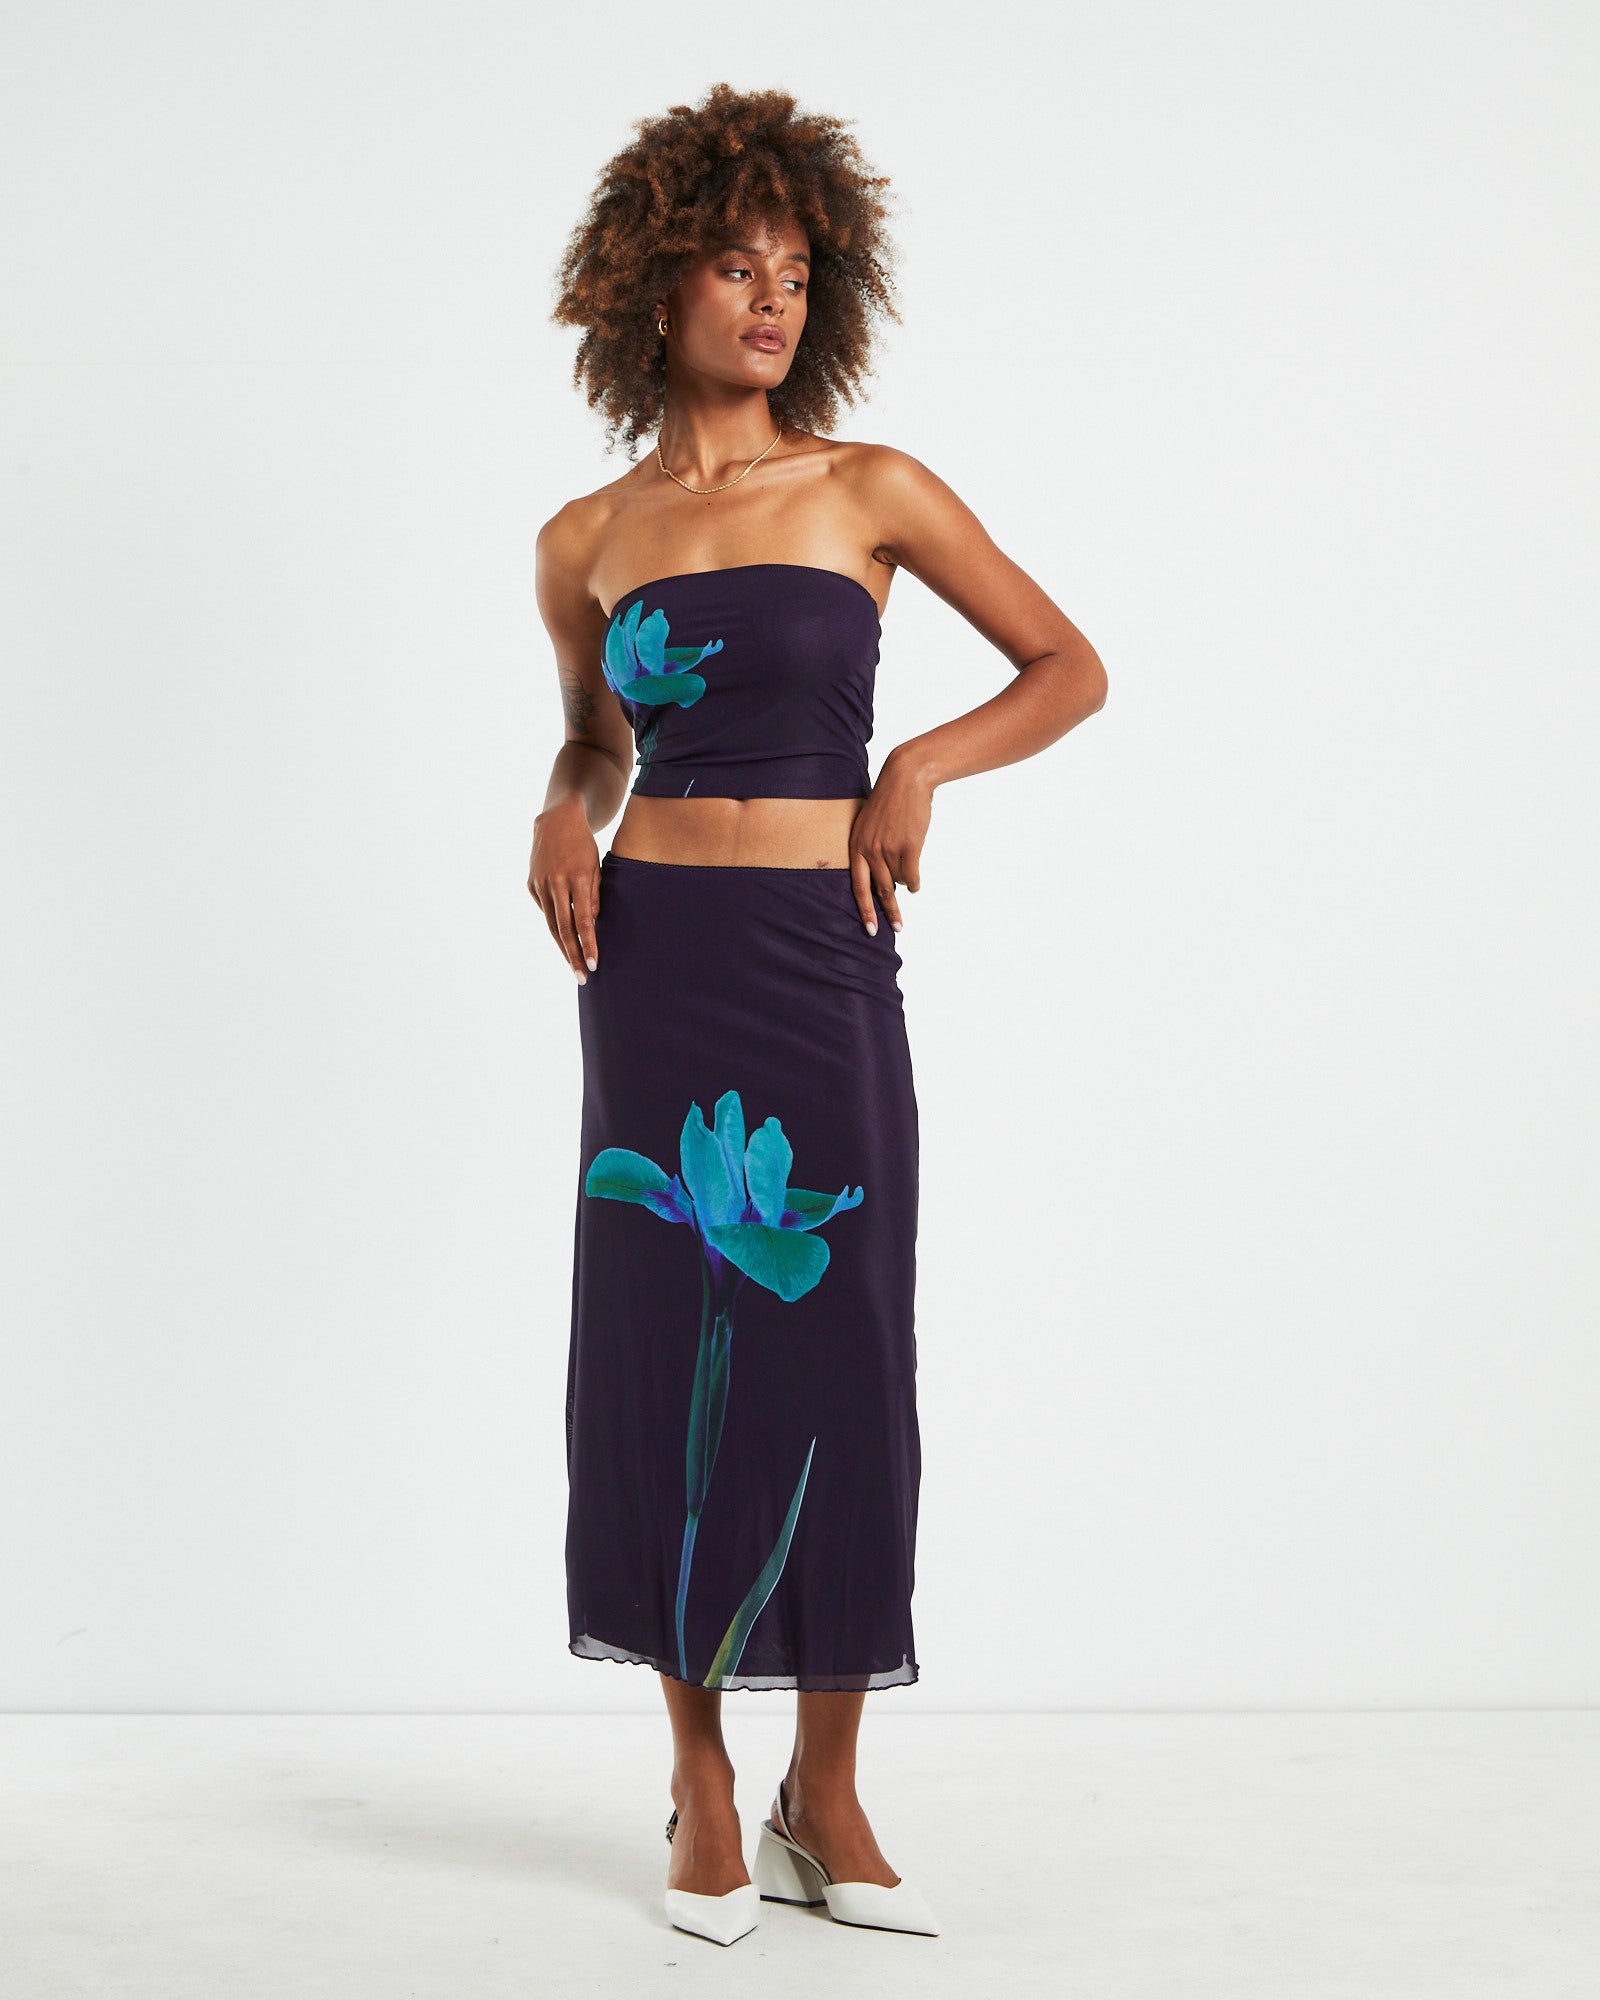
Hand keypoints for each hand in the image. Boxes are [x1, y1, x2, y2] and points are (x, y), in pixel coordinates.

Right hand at [529, 796, 600, 982]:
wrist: (556, 820)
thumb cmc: (584, 845)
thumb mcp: (596, 866)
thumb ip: (594, 896)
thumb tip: (590, 924)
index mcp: (576, 876)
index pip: (583, 919)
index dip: (588, 943)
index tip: (594, 964)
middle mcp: (555, 882)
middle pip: (564, 927)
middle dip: (573, 955)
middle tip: (582, 977)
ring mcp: (539, 883)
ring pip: (551, 923)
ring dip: (563, 947)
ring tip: (573, 967)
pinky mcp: (531, 884)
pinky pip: (545, 910)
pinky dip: (554, 925)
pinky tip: (564, 940)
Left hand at [848, 748, 932, 935]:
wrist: (906, 778)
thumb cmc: (890, 802)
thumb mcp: (869, 825)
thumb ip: (870, 850)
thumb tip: (883, 880)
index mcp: (856, 846)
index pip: (858, 886)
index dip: (865, 910)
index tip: (871, 929)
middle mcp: (870, 850)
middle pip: (880, 891)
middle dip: (889, 912)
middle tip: (898, 928)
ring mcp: (889, 849)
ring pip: (899, 880)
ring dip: (905, 880)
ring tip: (909, 870)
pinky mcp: (909, 847)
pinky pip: (912, 876)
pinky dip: (915, 882)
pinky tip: (916, 883)